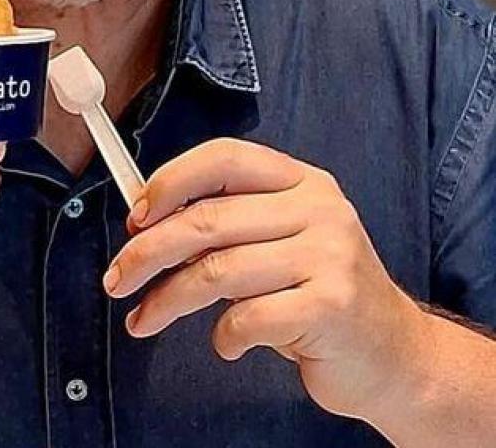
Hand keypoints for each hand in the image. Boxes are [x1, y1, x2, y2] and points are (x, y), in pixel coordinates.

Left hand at [104, 137, 428, 419]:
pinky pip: (246, 319)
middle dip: (146, 253)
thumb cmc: (316, 294)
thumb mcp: (278, 242)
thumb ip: (226, 224)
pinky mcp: (332, 307)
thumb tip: (142, 222)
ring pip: (215, 272)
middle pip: (206, 220)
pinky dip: (223, 338)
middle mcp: (321, 210)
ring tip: (144, 321)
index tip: (134, 219)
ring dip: (167, 302)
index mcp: (302, 182)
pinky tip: (226, 344)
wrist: (394, 354)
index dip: (169, 182)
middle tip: (117, 280)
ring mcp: (331, 256)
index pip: (223, 158)